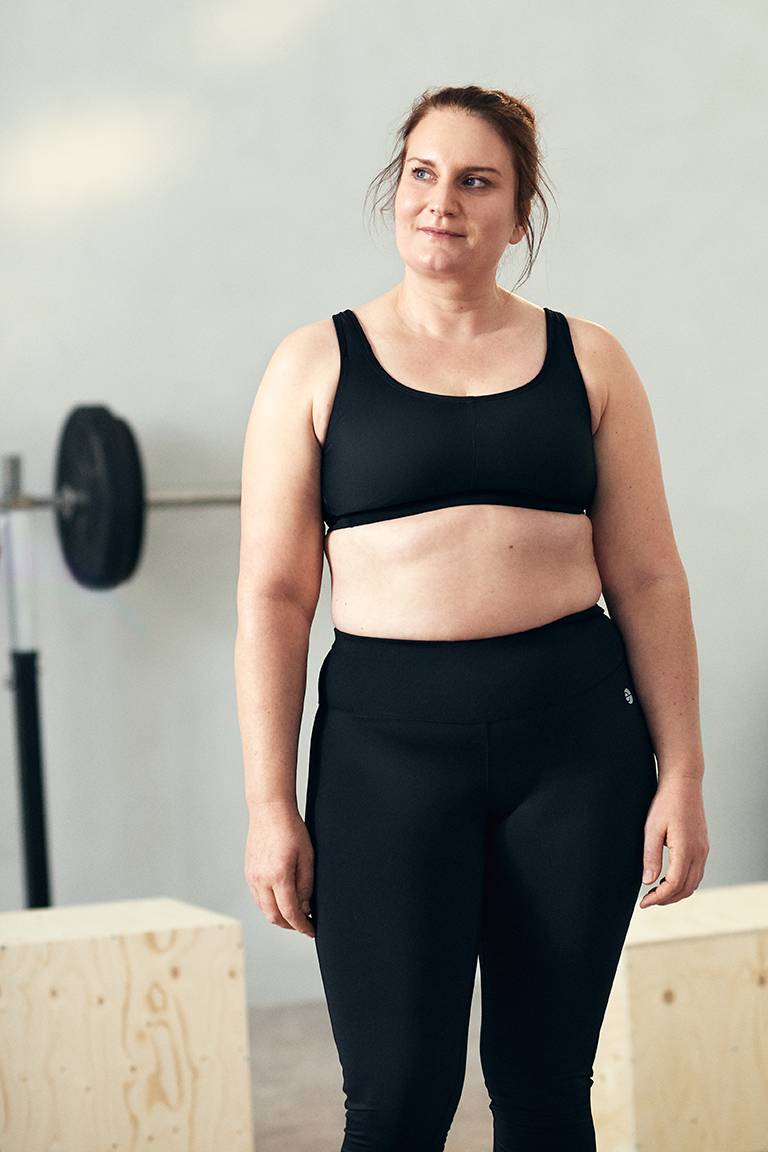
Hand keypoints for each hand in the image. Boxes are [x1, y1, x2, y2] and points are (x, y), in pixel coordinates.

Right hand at [244, 798, 314, 937]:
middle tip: (305, 925)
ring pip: (264, 910)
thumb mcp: (307, 856)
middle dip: (290, 925)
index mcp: (279, 876)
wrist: (269, 811)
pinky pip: (258, 898)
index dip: (302, 926)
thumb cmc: (292, 830)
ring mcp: (252, 877)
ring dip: (279, 917)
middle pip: (274, 917)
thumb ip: (306, 885)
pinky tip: (281, 901)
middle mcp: (261, 880)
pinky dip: (270, 906)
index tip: (312, 931)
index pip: (290, 913)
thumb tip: (305, 907)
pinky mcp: (248, 873)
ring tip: (295, 915)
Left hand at [639, 776, 708, 908]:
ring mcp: (703, 850)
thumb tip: (648, 881)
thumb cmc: (665, 802)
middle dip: (667, 899)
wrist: (684, 783)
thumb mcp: (652, 828)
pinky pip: (696, 873)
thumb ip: (651, 856)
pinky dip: (684, 883)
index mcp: (686, 850)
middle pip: (686, 889)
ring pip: (694, 883)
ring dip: (676, 893)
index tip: (643, 903)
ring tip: (656, 893)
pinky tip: (668, 880)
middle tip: (647, 901)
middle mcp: (699, 853)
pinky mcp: (703, 846)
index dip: (658, 898)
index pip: (674, 885)